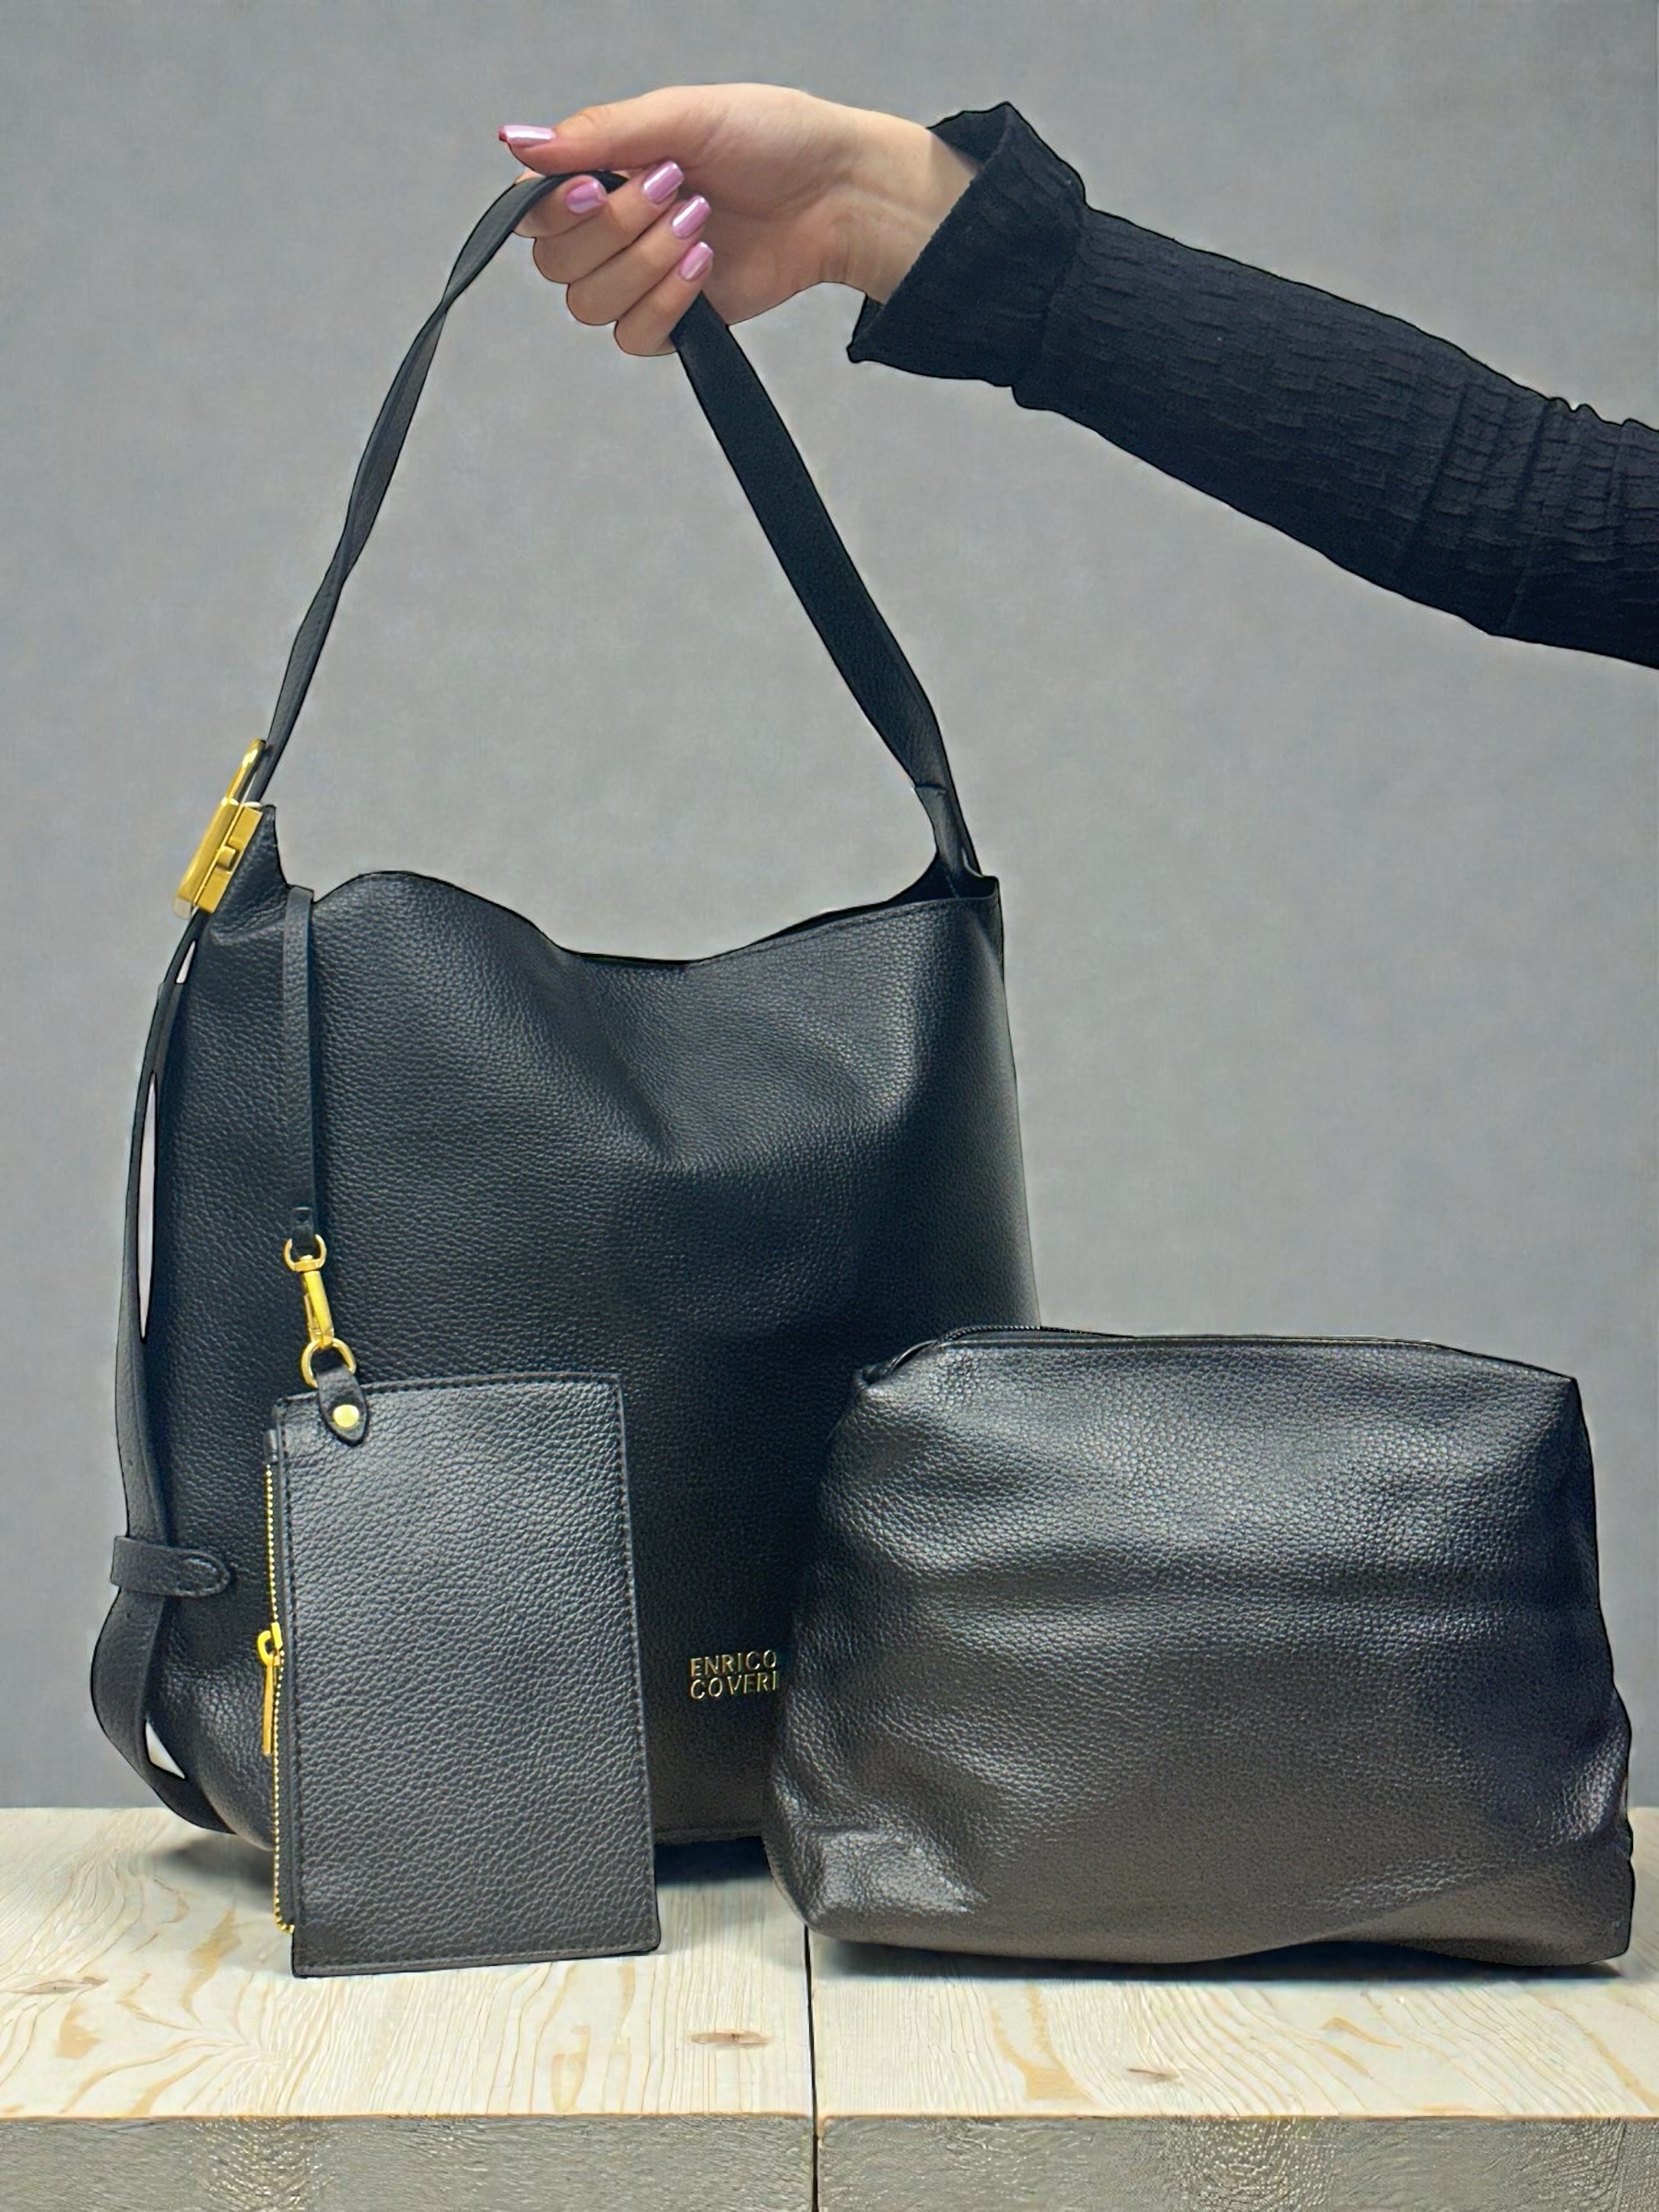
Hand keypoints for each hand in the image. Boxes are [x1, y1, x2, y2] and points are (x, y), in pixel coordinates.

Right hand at [498, 82, 979, 356]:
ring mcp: (640, 281)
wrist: (836, 194)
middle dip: (616, 228)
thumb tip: (515, 141)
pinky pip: (634, 337)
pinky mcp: (673, 322)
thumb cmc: (772, 140)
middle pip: (556, 264)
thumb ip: (595, 134)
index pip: (533, 213)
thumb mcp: (681, 114)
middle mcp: (612, 230)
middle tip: (677, 190)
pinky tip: (705, 267)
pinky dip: (666, 303)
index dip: (553, 210)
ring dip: (645, 264)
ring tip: (700, 225)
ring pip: (590, 306)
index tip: (595, 187)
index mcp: (603, 173)